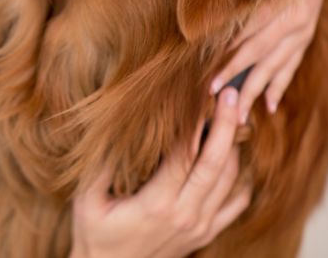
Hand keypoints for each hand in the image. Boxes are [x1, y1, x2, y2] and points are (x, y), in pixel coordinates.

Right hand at [70, 88, 249, 257]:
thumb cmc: (95, 234)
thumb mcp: (87, 198)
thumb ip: (101, 164)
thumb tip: (112, 126)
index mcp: (157, 204)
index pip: (185, 154)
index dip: (194, 121)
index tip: (198, 94)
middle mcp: (186, 215)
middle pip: (217, 163)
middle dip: (225, 125)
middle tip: (228, 95)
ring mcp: (200, 226)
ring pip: (230, 180)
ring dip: (233, 146)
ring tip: (229, 116)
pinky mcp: (206, 233)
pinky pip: (236, 203)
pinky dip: (241, 177)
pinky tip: (234, 157)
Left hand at [210, 0, 327, 122]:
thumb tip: (195, 12)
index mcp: (276, 4)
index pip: (245, 39)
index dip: (224, 60)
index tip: (203, 78)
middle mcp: (293, 21)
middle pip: (259, 56)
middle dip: (235, 79)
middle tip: (212, 99)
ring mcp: (303, 30)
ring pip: (276, 66)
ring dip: (256, 90)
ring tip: (239, 114)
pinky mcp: (306, 35)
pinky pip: (292, 65)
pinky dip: (280, 85)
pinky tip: (270, 106)